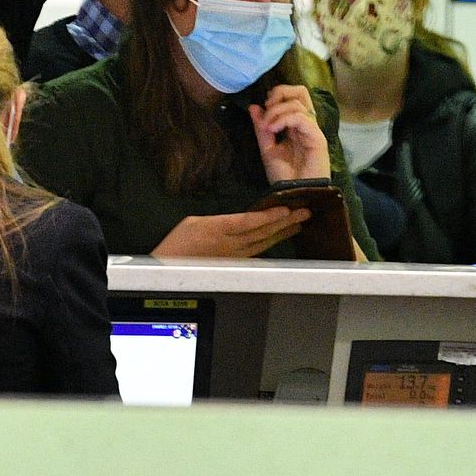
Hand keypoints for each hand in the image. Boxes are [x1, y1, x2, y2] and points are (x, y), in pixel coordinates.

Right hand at [152, 208, 307, 258]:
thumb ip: (220, 221)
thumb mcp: (193, 222)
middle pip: (263, 232)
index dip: (269, 217)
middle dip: (286, 222)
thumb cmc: (179, 243)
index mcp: (218, 230)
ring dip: (283, 232)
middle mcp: (230, 244)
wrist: (170, 267)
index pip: (249, 222)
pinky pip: (258, 251)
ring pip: (264, 242)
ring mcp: (235, 255)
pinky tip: (283, 237)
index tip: (286, 209)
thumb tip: (240, 220)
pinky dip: (272, 242)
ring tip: (300, 223)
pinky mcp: (236, 262)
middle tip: (304, 212)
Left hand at [250, 84, 329, 183]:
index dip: (276, 95)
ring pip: (298, 102)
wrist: (295, 195)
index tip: (262, 108)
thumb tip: (253, 106)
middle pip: (301, 92)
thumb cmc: (284, 177)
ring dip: (277, 111)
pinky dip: (284, 119)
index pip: (292, 97)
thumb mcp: (267, 150)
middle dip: (280, 92)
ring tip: (268, 127)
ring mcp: (312, 130)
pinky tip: (274, 130)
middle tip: (268, 106)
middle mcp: (305, 124)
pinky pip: (301, 118)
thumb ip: (261, 128)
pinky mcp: (317, 138)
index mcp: (295, 126)